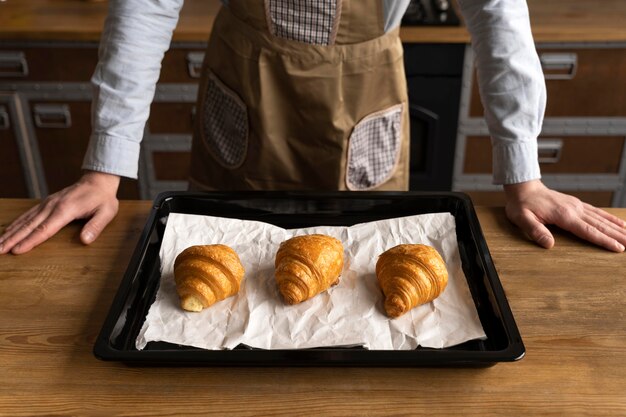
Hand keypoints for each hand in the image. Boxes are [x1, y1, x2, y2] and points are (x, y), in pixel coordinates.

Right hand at [0, 171, 120, 254]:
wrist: (97, 181)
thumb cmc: (103, 198)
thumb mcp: (106, 212)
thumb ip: (96, 226)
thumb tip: (85, 240)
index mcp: (66, 210)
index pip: (45, 229)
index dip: (30, 241)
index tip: (17, 251)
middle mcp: (52, 206)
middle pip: (29, 226)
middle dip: (13, 239)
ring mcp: (47, 203)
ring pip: (25, 220)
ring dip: (10, 233)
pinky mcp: (46, 203)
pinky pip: (28, 214)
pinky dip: (16, 223)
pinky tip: (7, 231)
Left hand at [503, 179, 625, 251]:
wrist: (524, 188)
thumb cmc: (521, 205)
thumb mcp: (522, 219)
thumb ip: (535, 230)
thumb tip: (549, 244)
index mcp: (563, 215)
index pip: (588, 231)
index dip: (604, 240)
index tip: (618, 248)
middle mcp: (575, 209)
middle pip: (600, 225)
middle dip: (618, 236)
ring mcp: (577, 206)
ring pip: (602, 219)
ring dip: (618, 228)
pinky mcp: (577, 204)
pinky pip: (597, 212)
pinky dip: (610, 218)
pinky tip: (620, 224)